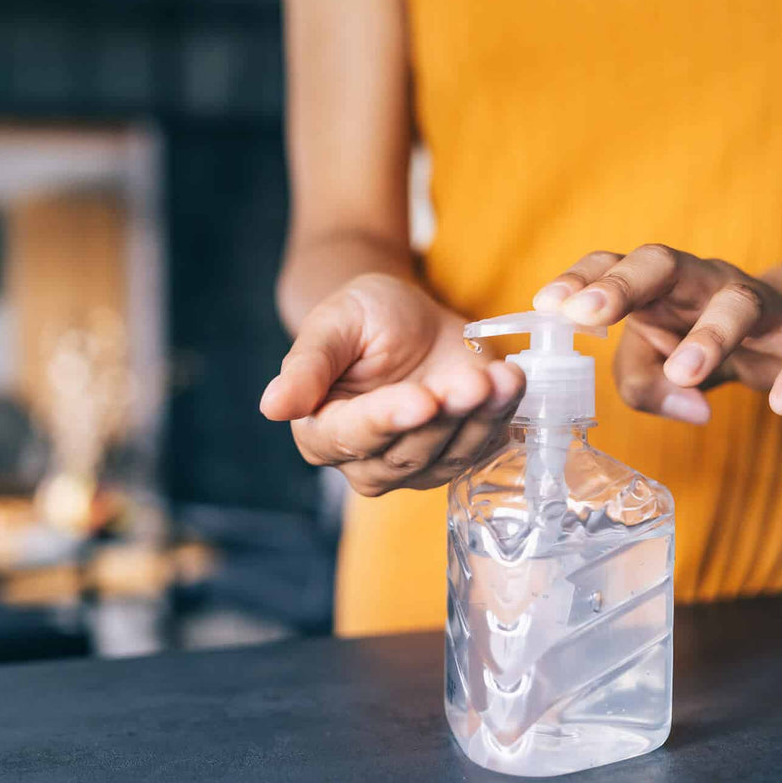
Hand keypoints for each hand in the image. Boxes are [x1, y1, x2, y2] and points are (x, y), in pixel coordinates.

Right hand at [260, 274, 524, 495]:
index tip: (421, 399)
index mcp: (320, 431)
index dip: (388, 420)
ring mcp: (414, 465)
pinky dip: (501, 415)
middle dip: (445, 417)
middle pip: (407, 454)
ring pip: (448, 455)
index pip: (353, 436)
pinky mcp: (455, 455)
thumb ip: (306, 366)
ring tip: (500, 377)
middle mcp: (364, 460)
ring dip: (480, 418)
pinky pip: (482, 444)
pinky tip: (509, 380)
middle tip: (472, 381)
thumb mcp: (330, 325)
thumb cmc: (359, 318)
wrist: (402, 317)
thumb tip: (272, 407)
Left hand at [533, 245, 781, 422]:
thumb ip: (644, 384)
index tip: (547, 305)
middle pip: (662, 263)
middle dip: (623, 285)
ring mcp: (755, 300)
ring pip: (735, 302)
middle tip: (592, 314)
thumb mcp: (653, 364)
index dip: (578, 280)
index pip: (609, 264)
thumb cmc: (695, 342)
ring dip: (709, 336)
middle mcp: (699, 280)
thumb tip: (687, 407)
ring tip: (685, 373)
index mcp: (652, 284)